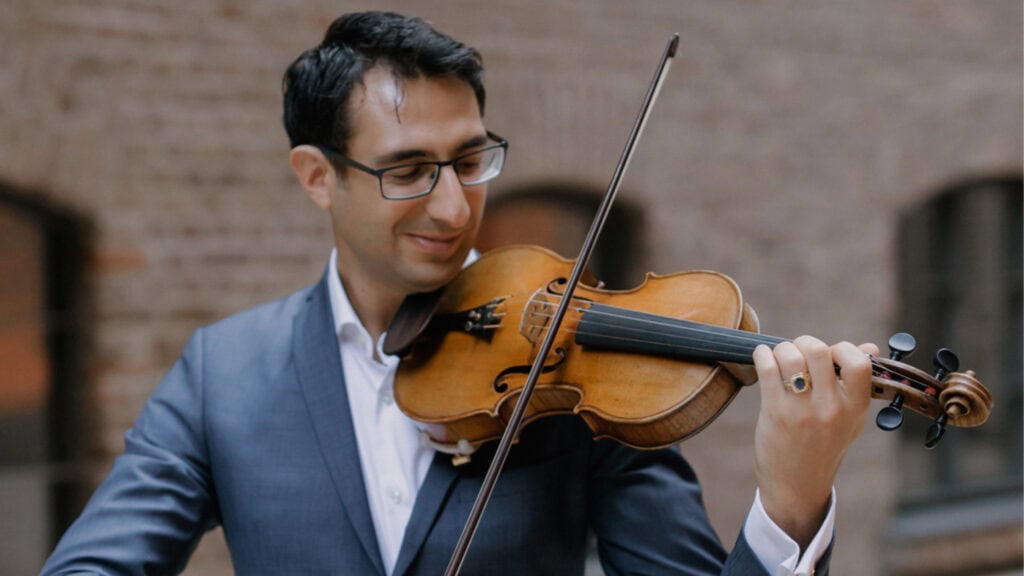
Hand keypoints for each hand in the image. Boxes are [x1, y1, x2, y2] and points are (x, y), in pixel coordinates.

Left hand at [751, 336, 878, 546]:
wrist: (797, 485)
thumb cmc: (822, 446)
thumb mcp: (850, 419)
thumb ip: (857, 383)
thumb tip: (870, 347)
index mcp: (856, 408)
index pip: (859, 362)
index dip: (842, 348)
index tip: (829, 354)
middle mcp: (832, 408)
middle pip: (818, 350)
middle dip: (804, 343)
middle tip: (798, 352)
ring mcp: (803, 411)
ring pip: (790, 355)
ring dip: (781, 349)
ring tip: (779, 357)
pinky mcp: (776, 412)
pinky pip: (767, 368)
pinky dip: (762, 355)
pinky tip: (763, 358)